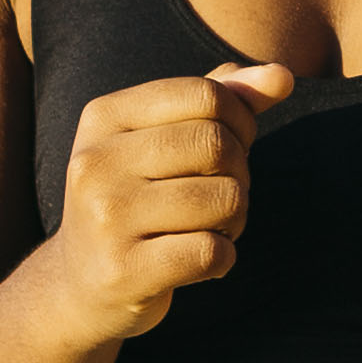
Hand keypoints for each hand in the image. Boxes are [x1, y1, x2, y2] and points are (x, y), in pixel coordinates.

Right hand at [47, 61, 292, 343]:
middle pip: (216, 144)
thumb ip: (223, 98)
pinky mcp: (123, 271)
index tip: (233, 146)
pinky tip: (204, 262)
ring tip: (214, 228)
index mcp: (103, 116)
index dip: (241, 120)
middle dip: (240, 171)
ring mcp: (105, 218)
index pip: (205, 94)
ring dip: (236, 217)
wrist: (79, 285)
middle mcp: (96, 162)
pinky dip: (225, 258)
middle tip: (224, 194)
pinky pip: (212, 252)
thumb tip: (282, 77)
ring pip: (223, 199)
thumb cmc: (137, 198)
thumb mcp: (164, 139)